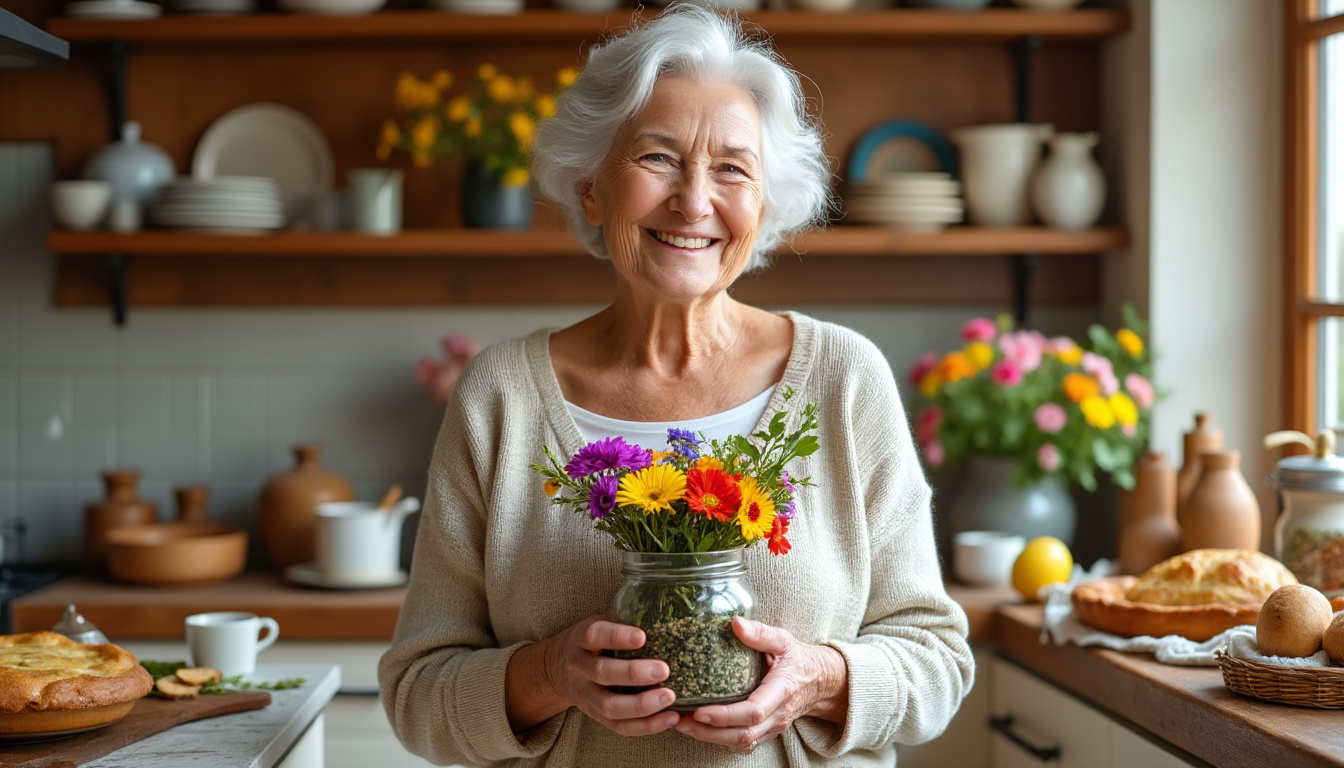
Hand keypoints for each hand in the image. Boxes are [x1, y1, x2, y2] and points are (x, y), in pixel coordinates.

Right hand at [543, 615, 681, 736]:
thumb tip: (672, 612)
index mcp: (581, 639)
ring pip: (610, 706)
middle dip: (634, 674)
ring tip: (670, 697)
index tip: (642, 636)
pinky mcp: (596, 716)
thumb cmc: (596, 640)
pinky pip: (620, 726)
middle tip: (664, 669)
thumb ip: (627, 620)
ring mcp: (586, 695)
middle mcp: (579, 668)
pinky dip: (646, 726)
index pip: (595, 635)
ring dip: (641, 705)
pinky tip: (670, 717)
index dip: (617, 636)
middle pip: (603, 673)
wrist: (559, 668)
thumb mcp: (603, 622)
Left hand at [674, 617, 847, 753]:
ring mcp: (772, 728)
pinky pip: (741, 743)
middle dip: (709, 732)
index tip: (700, 711)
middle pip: (742, 734)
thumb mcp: (783, 640)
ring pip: (740, 742)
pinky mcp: (765, 733)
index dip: (726, 715)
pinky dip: (718, 739)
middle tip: (680, 720)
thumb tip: (735, 622)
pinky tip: (699, 728)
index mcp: (782, 691)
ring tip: (682, 724)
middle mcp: (777, 715)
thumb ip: (761, 633)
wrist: (819, 682)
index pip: (754, 711)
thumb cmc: (797, 659)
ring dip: (709, 738)